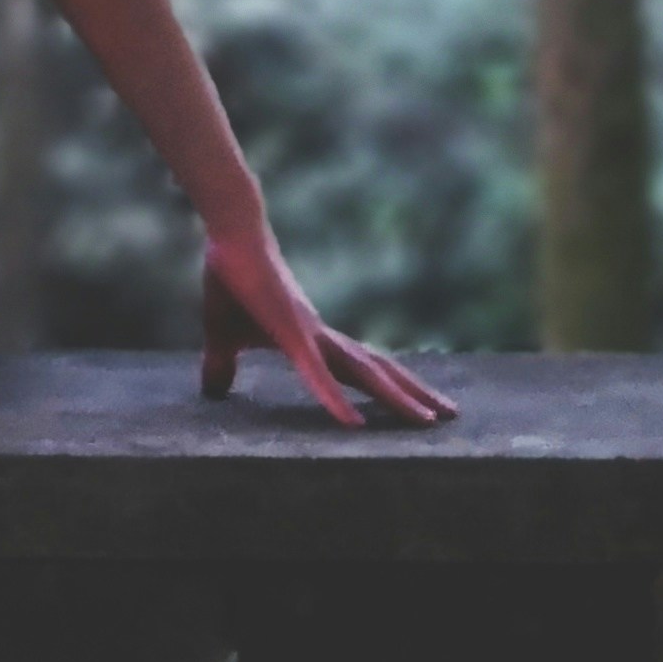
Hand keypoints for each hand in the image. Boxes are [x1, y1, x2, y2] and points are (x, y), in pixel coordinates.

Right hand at [200, 227, 455, 429]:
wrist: (231, 236)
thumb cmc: (231, 280)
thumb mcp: (222, 335)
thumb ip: (223, 363)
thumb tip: (212, 389)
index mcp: (311, 339)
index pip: (360, 367)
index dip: (390, 386)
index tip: (419, 405)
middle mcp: (321, 336)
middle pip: (377, 371)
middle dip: (413, 394)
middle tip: (449, 417)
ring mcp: (309, 334)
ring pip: (363, 372)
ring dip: (397, 397)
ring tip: (430, 420)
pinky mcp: (289, 333)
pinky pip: (317, 375)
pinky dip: (335, 400)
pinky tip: (354, 425)